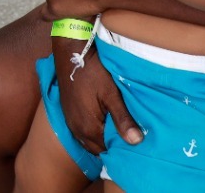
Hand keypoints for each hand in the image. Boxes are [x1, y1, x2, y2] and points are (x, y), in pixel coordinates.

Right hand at [52, 33, 143, 152]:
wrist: (70, 53)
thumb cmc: (92, 72)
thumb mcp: (111, 94)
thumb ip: (123, 119)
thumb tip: (136, 142)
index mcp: (88, 129)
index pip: (107, 151)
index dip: (120, 150)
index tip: (133, 143)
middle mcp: (77, 130)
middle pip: (97, 148)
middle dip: (110, 145)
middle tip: (127, 136)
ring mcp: (70, 122)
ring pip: (88, 140)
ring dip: (100, 138)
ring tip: (116, 129)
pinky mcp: (68, 113)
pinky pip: (81, 131)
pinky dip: (92, 131)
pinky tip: (102, 120)